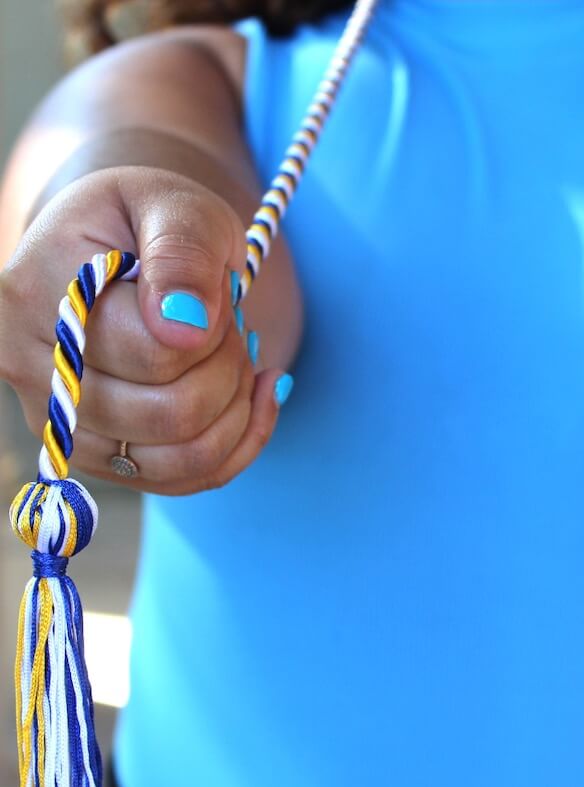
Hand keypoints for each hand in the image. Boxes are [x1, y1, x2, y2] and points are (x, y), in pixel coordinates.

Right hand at [0, 166, 288, 494]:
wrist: (126, 254)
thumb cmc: (154, 225)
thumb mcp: (178, 208)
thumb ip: (183, 254)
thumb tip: (183, 327)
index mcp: (37, 293)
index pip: (153, 353)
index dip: (213, 331)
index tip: (219, 295)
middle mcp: (29, 368)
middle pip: (171, 415)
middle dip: (229, 370)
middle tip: (232, 327)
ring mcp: (62, 424)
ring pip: (183, 460)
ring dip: (239, 411)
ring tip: (239, 359)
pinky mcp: (99, 458)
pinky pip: (187, 480)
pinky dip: (240, 443)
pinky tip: (254, 397)